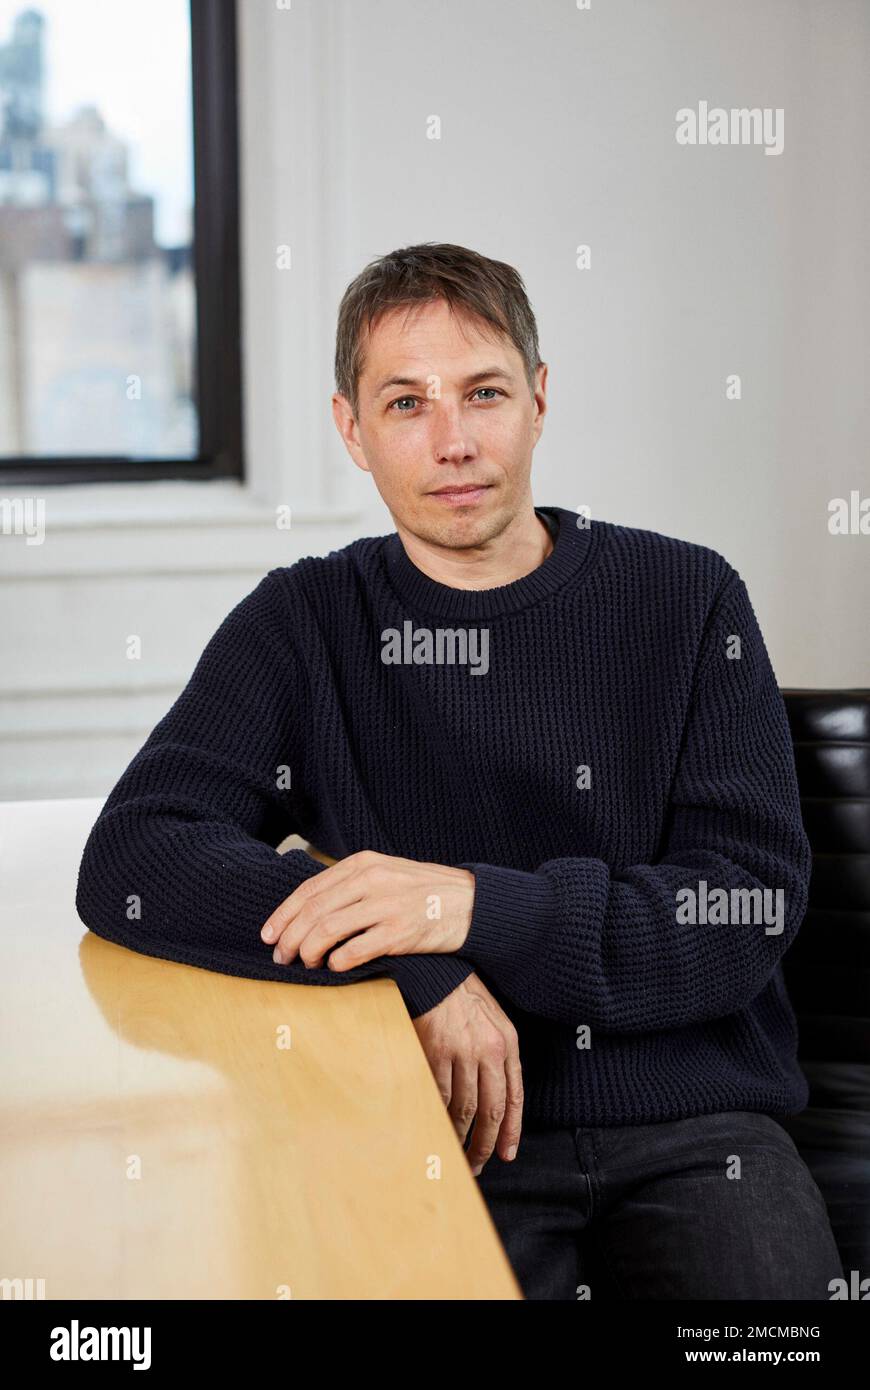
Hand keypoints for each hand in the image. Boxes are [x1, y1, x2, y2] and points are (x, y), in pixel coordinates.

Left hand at [260, 849, 474, 970]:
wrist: (470, 903)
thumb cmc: (424, 893)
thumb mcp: (386, 873)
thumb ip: (351, 884)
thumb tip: (309, 909)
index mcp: (363, 863)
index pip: (309, 889)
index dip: (282, 914)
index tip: (268, 934)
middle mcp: (371, 880)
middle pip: (312, 912)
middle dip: (288, 938)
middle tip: (280, 957)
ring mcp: (386, 905)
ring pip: (326, 931)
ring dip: (307, 953)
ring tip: (306, 964)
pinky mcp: (400, 932)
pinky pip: (354, 950)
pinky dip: (336, 962)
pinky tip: (334, 967)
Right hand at [413, 971, 523, 1174]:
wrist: (433, 970)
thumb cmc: (461, 993)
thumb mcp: (492, 1017)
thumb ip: (497, 1052)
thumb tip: (493, 1091)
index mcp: (508, 1042)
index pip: (514, 1096)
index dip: (511, 1129)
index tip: (507, 1153)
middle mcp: (489, 1049)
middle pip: (491, 1110)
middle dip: (485, 1143)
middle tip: (478, 1165)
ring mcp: (462, 1051)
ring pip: (465, 1108)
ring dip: (461, 1136)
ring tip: (456, 1153)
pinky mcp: (436, 1051)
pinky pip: (440, 1094)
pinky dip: (440, 1116)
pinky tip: (439, 1128)